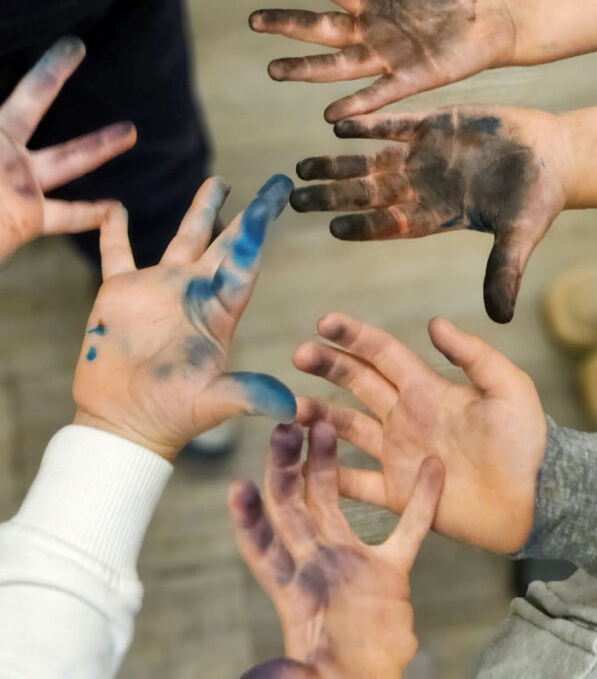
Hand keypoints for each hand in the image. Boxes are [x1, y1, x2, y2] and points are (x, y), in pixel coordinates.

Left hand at [0, 29, 135, 316]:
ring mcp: (14, 184)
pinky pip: (67, 215)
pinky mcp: (24, 219)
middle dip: (54, 70)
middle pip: (32, 100)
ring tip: (131, 128)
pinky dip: (92, 215)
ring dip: (99, 144)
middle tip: (76, 43)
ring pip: (68, 156)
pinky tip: (118, 209)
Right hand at [73, 175, 296, 460]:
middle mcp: (194, 295)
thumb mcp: (212, 404)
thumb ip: (247, 396)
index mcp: (219, 314)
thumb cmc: (170, 418)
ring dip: (200, 210)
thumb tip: (289, 406)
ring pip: (184, 238)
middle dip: (248, 214)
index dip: (258, 231)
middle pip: (226, 243)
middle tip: (275, 184)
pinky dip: (112, 229)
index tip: (277, 200)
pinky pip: (117, 252)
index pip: (244, 263)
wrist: (122, 424)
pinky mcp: (120, 294)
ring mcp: (158, 290)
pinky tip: (113, 207)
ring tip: (219, 181)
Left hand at [230, 422, 443, 678]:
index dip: (248, 520)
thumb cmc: (336, 678)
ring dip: (328, 464)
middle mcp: (313, 563)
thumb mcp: (309, 676)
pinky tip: (431, 468)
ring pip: (332, 500)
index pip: (261, 547)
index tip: (237, 487)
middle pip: (291, 507)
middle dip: (284, 469)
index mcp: (289, 590)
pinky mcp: (390, 569)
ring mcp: (349, 561)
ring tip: (324, 426)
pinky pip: (408, 530)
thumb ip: (288, 672)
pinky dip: (419, 501)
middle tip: (282, 430)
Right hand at [250, 0, 516, 119]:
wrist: (494, 22)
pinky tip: (330, 115)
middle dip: (288, 24)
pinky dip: (356, 104)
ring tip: (274, 70)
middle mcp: (372, 30)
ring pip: (338, 64)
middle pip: (322, 27)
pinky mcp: (411, 78)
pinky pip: (378, 94)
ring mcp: (388, 56)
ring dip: (306, 68)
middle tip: (254, 20)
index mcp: (374, 0)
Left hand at [291, 104, 571, 321]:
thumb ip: (505, 269)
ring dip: (335, 163)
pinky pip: (390, 126)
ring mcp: (421, 157)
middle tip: (295, 200)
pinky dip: (366, 124)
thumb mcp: (521, 234)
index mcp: (435, 216)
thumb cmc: (539, 196)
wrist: (552, 152)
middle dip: (331, 196)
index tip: (334, 228)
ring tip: (301, 167)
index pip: (390, 225)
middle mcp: (419, 188)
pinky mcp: (430, 125)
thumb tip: (502, 318)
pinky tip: (336, 125)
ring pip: (367, 161)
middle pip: (365, 195)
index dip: (363, 226)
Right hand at [296, 314, 545, 553]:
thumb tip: (434, 323)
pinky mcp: (397, 492)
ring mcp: (396, 453)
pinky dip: (327, 472)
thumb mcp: (509, 390)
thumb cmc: (524, 443)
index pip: (380, 352)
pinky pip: (355, 482)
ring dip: (317, 416)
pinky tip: (300, 463)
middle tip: (299, 355)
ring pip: (345, 428)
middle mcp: (403, 415)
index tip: (324, 321)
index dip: (352, 335)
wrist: (533, 501)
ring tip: (290, 409)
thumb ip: (474, 356)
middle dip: (326, 364)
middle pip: (355, 382)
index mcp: (425, 388)